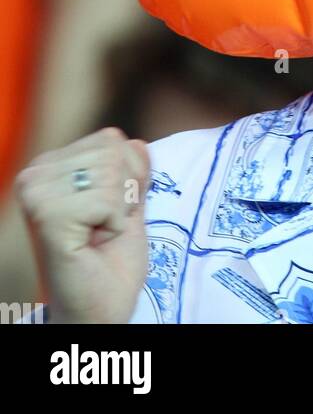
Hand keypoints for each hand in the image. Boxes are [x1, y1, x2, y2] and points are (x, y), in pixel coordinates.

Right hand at [15, 127, 150, 324]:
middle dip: (125, 194)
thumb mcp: (127, 203)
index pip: (112, 139)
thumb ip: (131, 170)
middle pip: (114, 152)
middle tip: (103, 228)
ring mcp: (36, 193)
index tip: (107, 214)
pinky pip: (107, 198)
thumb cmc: (110, 262)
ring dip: (119, 210)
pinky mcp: (46, 215)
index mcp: (51, 164)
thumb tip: (138, 142)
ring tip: (98, 236)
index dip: (128, 178)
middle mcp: (35, 173)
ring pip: (112, 173)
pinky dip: (114, 224)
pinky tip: (93, 243)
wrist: (98, 311)